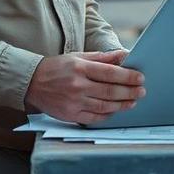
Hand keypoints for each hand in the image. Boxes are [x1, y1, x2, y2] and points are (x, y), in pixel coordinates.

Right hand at [24, 50, 145, 124]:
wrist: (31, 83)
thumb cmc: (57, 67)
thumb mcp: (78, 56)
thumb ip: (102, 57)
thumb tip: (124, 55)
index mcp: (80, 68)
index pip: (110, 73)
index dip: (128, 76)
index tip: (140, 78)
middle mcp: (77, 86)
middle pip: (110, 91)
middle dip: (129, 92)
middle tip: (142, 91)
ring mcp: (74, 102)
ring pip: (104, 106)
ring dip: (122, 105)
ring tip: (132, 102)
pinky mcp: (70, 115)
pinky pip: (94, 117)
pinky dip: (107, 115)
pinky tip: (115, 111)